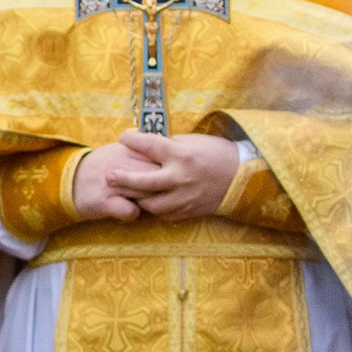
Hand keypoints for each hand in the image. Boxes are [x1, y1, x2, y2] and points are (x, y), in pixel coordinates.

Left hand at [70, 134, 241, 222]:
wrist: (244, 178)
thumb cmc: (218, 154)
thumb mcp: (194, 142)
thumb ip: (169, 145)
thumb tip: (146, 143)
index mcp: (182, 155)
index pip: (149, 145)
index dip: (133, 140)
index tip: (123, 138)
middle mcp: (181, 178)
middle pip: (143, 182)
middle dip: (123, 179)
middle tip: (108, 175)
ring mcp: (185, 197)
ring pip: (151, 204)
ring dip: (137, 197)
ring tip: (126, 191)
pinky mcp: (189, 211)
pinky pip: (165, 214)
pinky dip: (155, 207)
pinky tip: (148, 201)